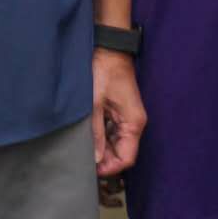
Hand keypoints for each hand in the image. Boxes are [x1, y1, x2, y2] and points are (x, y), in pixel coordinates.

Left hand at [92, 49, 145, 177]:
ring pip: (117, 143)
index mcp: (133, 123)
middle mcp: (134, 122)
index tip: (91, 169)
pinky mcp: (121, 111)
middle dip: (105, 159)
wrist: (109, 49)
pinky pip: (114, 132)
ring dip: (102, 148)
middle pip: (122, 152)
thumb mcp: (95, 103)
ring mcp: (128, 117)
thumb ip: (96, 132)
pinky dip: (103, 136)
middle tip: (83, 158)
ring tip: (84, 146)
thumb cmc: (104, 72)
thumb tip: (95, 158)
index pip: (127, 158)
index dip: (110, 167)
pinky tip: (88, 134)